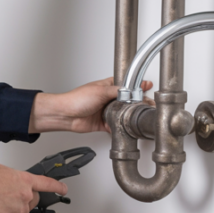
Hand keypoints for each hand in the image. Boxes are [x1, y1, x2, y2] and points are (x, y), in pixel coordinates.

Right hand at [0, 164, 67, 212]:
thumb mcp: (1, 170)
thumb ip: (13, 178)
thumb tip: (14, 183)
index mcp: (24, 180)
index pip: (47, 183)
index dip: (57, 187)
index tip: (63, 189)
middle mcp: (25, 195)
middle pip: (34, 200)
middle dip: (25, 200)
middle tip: (9, 198)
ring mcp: (20, 210)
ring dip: (16, 211)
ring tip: (0, 206)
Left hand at [28, 77, 153, 133]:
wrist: (65, 115)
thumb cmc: (77, 99)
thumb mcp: (101, 91)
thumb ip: (118, 92)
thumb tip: (131, 90)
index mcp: (107, 86)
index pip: (126, 85)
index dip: (137, 86)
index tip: (148, 87)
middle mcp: (108, 98)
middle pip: (127, 100)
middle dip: (136, 103)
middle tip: (146, 105)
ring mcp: (105, 110)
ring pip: (122, 113)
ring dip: (128, 116)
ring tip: (138, 116)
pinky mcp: (103, 122)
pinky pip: (115, 125)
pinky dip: (119, 127)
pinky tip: (124, 127)